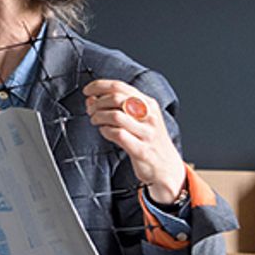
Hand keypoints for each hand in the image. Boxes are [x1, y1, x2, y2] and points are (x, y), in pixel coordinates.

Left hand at [83, 79, 185, 203]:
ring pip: (115, 115)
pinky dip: (105, 131)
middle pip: (116, 98)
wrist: (167, 168)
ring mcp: (146, 133)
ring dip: (98, 117)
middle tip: (90, 110)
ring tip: (96, 121)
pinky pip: (118, 134)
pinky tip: (105, 132)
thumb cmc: (148, 141)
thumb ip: (117, 107)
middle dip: (97, 102)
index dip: (99, 86)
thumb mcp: (138, 119)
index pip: (120, 86)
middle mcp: (149, 116)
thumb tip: (92, 98)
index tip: (87, 91)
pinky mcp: (141, 149)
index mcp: (148, 104)